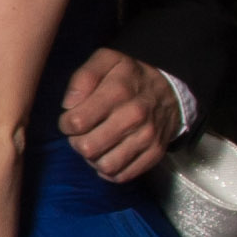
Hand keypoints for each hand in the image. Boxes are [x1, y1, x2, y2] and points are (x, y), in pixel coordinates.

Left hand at [57, 49, 184, 182]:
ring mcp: (147, 137)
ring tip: (96, 144)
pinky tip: (109, 155)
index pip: (77, 122)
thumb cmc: (128, 76)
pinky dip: (110, 170)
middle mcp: (135, 116)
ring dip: (93, 159)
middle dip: (77, 142)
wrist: (169, 88)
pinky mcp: (155, 153)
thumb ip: (83, 77)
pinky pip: (123, 175)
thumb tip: (69, 105)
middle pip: (88, 148)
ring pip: (105, 165)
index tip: (72, 119)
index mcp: (119, 91)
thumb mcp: (106, 61)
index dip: (67, 123)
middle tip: (83, 134)